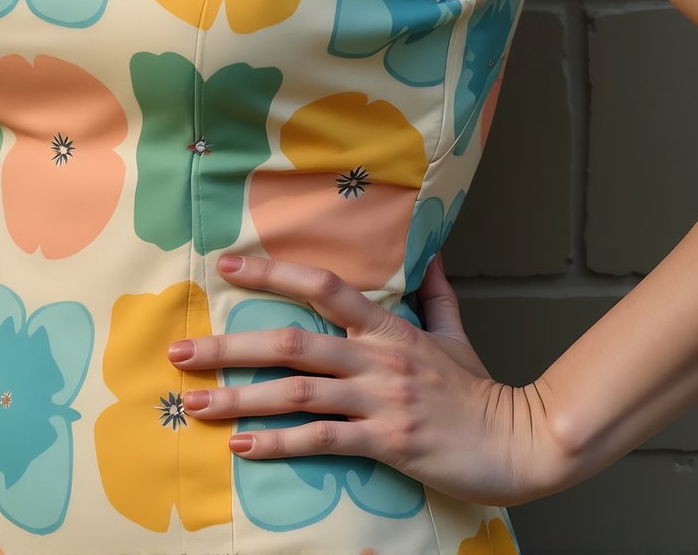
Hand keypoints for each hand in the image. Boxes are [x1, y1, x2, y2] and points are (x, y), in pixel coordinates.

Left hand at [167, 251, 559, 507]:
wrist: (518, 442)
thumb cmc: (480, 391)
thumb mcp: (454, 333)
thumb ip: (433, 293)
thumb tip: (429, 251)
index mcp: (388, 326)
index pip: (323, 284)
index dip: (273, 272)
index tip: (226, 266)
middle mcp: (376, 357)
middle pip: (291, 341)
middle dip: (229, 346)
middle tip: (179, 351)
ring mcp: (380, 400)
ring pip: (297, 391)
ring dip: (239, 397)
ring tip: (194, 404)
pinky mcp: (386, 443)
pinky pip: (323, 440)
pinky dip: (279, 443)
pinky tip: (243, 446)